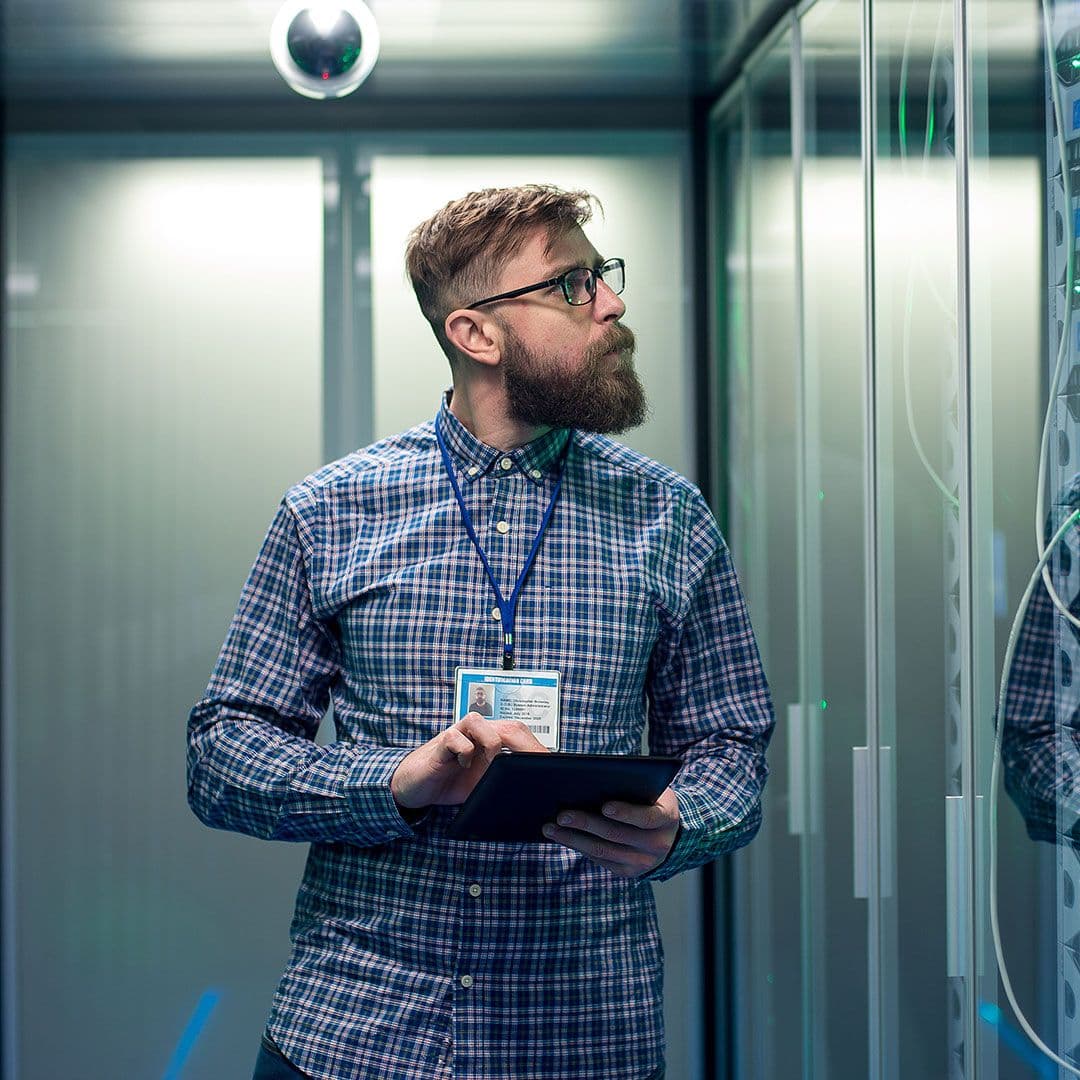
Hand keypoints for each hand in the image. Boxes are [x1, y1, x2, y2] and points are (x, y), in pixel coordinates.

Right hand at [391, 715, 547, 809]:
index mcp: (492, 740)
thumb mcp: (482, 785)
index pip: (519, 735)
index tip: (549, 768)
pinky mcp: (440, 742)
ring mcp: (458, 734)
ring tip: (489, 765)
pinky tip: (462, 766)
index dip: (535, 749)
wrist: (415, 786)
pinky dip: (463, 751)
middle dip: (523, 746)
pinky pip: (455, 737)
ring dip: (491, 744)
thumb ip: (501, 781)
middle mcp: (477, 732)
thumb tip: (531, 792)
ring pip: (481, 722)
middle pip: (507, 726)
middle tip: (531, 768)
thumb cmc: (451, 782)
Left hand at [541, 787, 680, 877]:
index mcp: (667, 818)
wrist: (668, 832)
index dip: (626, 813)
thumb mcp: (652, 789)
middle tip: (562, 815)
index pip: (646, 817)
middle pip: (616, 835)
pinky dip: (579, 847)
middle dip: (586, 824)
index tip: (604, 806)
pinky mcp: (628, 872)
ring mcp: (643, 862)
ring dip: (573, 839)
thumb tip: (591, 778)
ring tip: (551, 828)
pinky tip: (562, 837)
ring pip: (603, 850)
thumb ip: (631, 784)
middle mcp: (657, 844)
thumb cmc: (652, 800)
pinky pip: (600, 859)